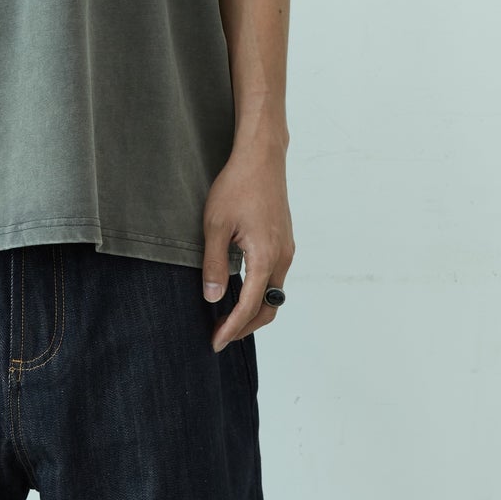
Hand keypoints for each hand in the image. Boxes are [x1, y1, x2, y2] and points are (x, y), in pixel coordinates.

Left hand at [200, 139, 293, 352]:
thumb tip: (213, 299)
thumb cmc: (237, 186)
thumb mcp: (215, 225)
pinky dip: (259, 291)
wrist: (262, 157)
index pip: (250, 306)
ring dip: (253, 309)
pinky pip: (275, 277)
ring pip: (274, 293)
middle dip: (245, 326)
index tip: (215, 342)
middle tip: (220, 335)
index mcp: (266, 257)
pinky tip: (240, 288)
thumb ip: (214, 264)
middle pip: (269, 307)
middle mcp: (282, 257)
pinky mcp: (284, 240)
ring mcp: (286, 249)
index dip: (232, 328)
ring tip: (227, 316)